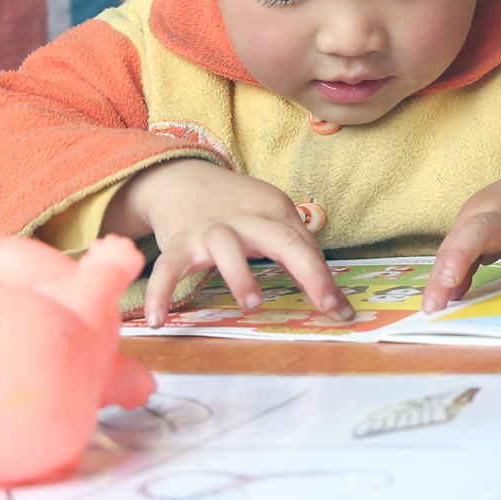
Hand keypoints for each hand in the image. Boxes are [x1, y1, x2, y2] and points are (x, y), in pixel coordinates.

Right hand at [103, 158, 350, 327]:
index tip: (341, 311)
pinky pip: (167, 268)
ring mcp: (211, 230)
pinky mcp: (178, 242)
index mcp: (274, 212)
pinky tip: (159, 320)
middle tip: (324, 303)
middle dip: (307, 271)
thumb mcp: (270, 216)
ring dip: (241, 275)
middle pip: (282, 240)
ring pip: (226, 248)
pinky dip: (160, 293)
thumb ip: (295, 246)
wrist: (180, 179)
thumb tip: (326, 286)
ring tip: (253, 305)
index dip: (325, 278)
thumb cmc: (235, 207)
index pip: (305, 246)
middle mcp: (246, 219)